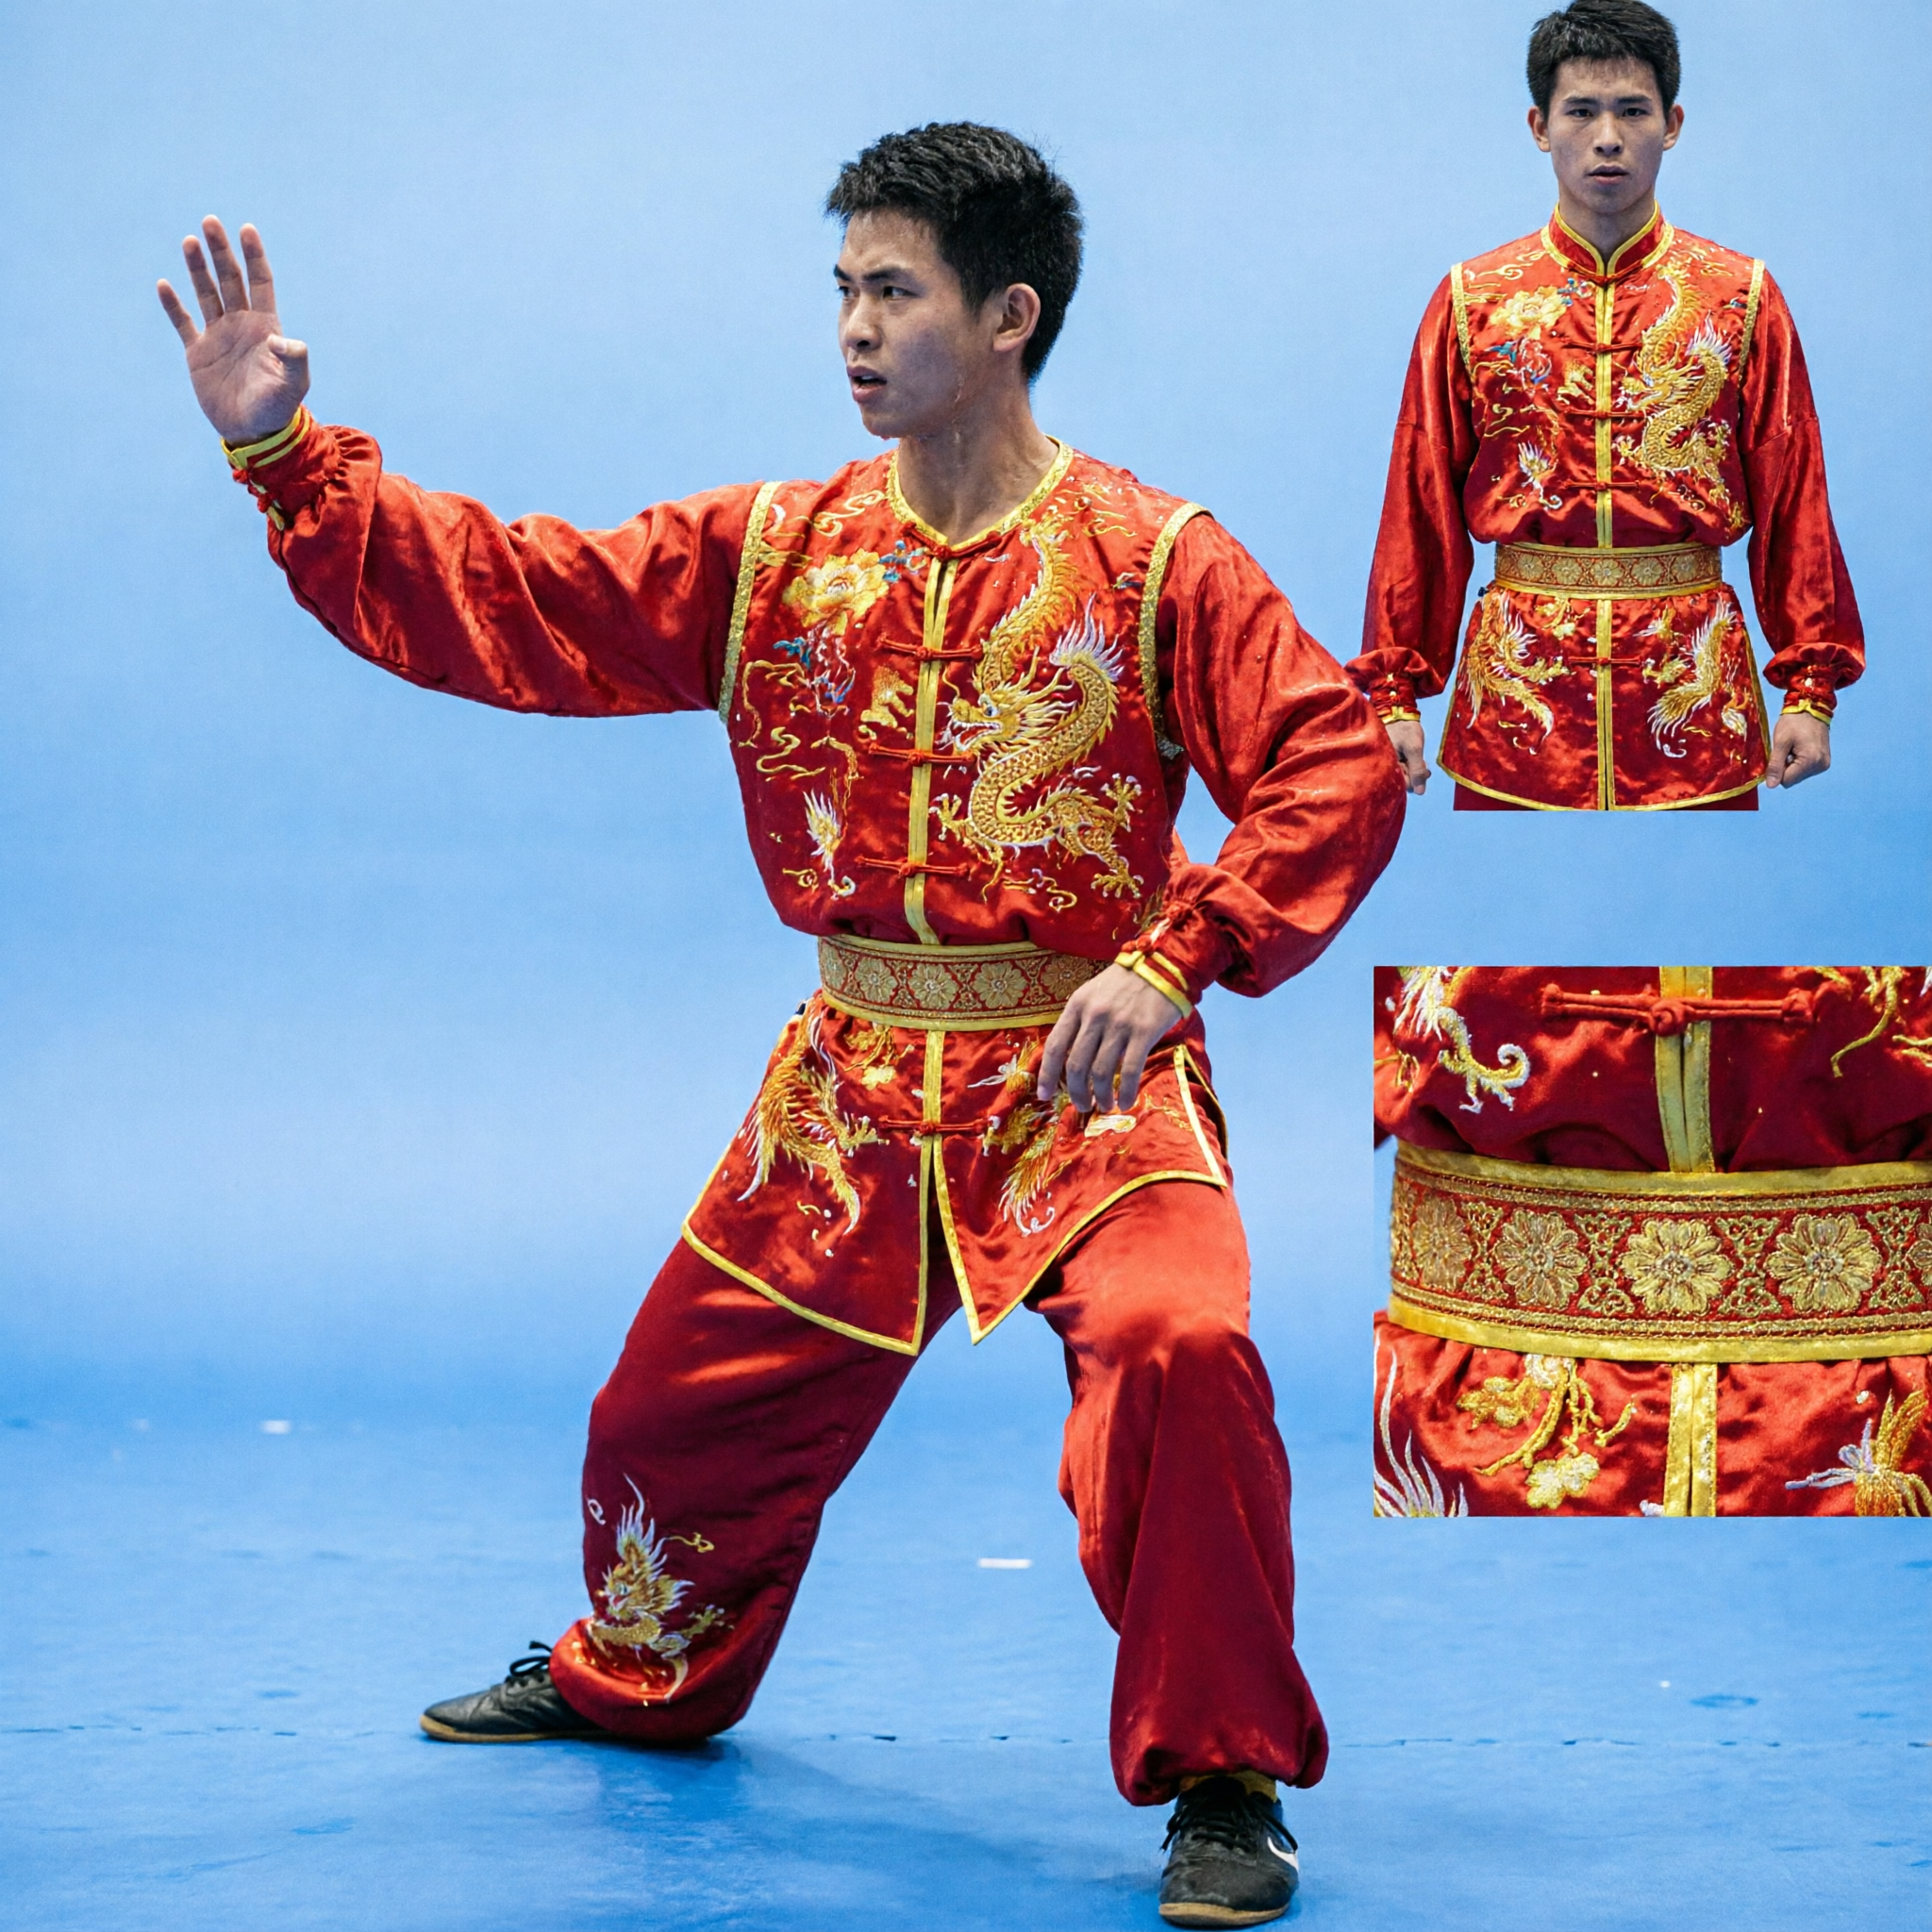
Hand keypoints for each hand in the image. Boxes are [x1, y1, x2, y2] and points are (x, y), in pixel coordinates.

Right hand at [158, 218, 309, 443]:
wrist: (254, 433)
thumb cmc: (278, 408)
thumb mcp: (293, 384)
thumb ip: (294, 359)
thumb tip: (281, 339)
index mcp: (266, 327)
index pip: (260, 283)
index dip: (254, 256)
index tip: (247, 229)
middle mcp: (241, 325)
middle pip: (230, 280)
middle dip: (221, 252)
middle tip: (211, 221)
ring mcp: (218, 336)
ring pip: (207, 293)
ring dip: (198, 268)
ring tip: (190, 241)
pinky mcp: (198, 353)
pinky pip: (183, 323)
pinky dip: (173, 305)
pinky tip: (164, 284)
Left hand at [1036, 964, 1184, 1113]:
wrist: (1162, 964)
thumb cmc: (1126, 982)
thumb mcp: (1093, 993)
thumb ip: (1080, 1021)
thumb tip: (1069, 1058)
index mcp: (1077, 1006)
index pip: (1055, 1046)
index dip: (1047, 1075)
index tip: (1044, 1096)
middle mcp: (1094, 1016)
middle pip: (1076, 1065)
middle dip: (1077, 1093)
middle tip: (1083, 1106)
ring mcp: (1119, 1025)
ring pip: (1101, 1072)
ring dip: (1101, 1096)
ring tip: (1104, 1106)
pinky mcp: (1143, 1032)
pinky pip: (1129, 1070)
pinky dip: (1125, 1091)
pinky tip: (1125, 1102)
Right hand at [1386, 718, 1429, 793]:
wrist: (1399, 713)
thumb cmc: (1405, 729)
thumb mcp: (1414, 749)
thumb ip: (1417, 770)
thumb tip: (1420, 793)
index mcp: (1386, 766)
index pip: (1402, 785)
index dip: (1416, 781)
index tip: (1425, 771)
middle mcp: (1385, 766)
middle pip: (1402, 782)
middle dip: (1416, 776)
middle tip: (1425, 765)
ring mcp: (1389, 762)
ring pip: (1403, 775)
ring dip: (1415, 770)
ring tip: (1422, 760)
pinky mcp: (1392, 758)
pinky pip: (1402, 768)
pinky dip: (1411, 765)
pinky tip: (1416, 759)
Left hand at [1763, 712, 1829, 788]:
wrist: (1811, 708)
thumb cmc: (1794, 722)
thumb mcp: (1780, 742)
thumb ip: (1775, 765)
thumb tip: (1771, 786)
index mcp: (1811, 762)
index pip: (1786, 781)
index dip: (1777, 770)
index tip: (1779, 754)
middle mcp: (1821, 766)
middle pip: (1792, 779)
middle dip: (1785, 767)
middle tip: (1787, 749)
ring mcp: (1824, 765)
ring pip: (1798, 776)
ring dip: (1791, 765)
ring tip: (1794, 747)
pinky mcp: (1824, 762)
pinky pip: (1805, 770)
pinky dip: (1798, 762)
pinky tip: (1800, 749)